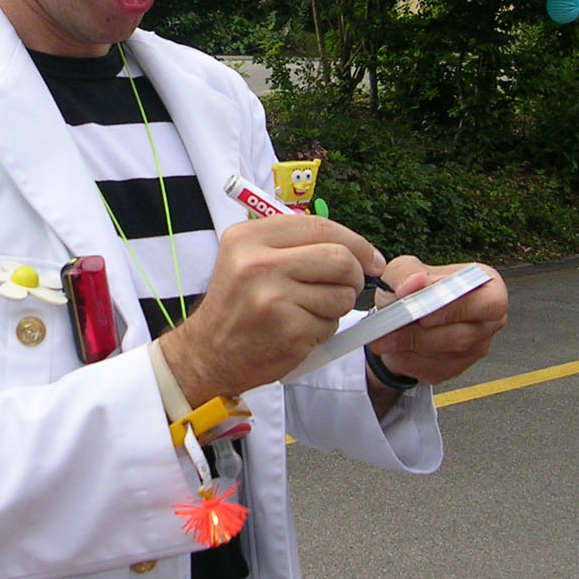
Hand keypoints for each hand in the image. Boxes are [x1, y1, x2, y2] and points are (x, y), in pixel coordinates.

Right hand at [159, 214, 384, 402]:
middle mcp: (258, 264)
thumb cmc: (236, 305)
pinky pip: (331, 324)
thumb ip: (293, 244)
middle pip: (339, 258)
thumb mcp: (248, 258)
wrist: (208, 353)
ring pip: (341, 294)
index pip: (319, 226)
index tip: (370, 258)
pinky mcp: (289, 331)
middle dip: (354, 275)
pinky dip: (323, 330)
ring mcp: (274, 298)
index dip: (355, 241)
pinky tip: (298, 331)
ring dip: (336, 306)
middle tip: (348, 287)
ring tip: (308, 311)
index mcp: (249, 238)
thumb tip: (355, 248)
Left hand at [366, 255, 507, 385]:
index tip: (423, 314)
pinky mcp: (459, 367)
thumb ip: (407, 272)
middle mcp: (490, 319)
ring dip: (411, 346)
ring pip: (447, 355)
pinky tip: (397, 347)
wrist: (401, 315)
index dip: (455, 310)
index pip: (488, 303)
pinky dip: (410, 360)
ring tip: (386, 335)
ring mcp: (477, 346)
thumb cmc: (412, 288)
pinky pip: (435, 370)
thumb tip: (414, 283)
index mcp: (488, 286)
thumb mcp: (403, 269)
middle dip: (424, 333)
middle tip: (393, 327)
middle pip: (465, 335)